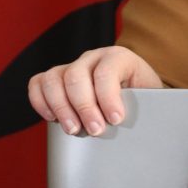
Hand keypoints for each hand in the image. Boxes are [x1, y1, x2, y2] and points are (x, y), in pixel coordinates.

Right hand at [28, 46, 162, 135]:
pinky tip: (53, 119)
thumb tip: (127, 125)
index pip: (106, 72)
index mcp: (119, 57)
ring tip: (74, 129)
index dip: (108, 98)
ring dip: (61, 108)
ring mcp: (72, 66)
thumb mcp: (150, 99)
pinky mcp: (57, 79)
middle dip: (84, 107)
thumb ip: (141, 107)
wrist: (138, 96)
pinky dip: (41, 102)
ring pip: (53, 79)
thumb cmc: (144, 99)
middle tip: (95, 130)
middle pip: (76, 76)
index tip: (115, 119)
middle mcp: (93, 57)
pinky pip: (38, 83)